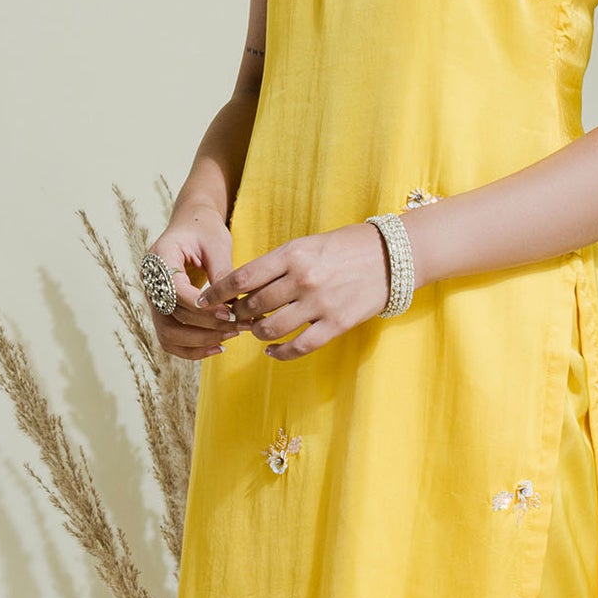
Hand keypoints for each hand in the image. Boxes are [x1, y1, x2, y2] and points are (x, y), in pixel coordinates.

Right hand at [150, 209, 240, 363]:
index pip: (174, 291)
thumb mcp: (217, 244)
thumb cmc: (204, 230)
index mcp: (159, 258)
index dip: (201, 307)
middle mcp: (150, 282)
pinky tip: (218, 346)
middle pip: (170, 316)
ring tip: (232, 334)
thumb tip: (234, 305)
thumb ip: (222, 273)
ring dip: (201, 341)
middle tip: (240, 325)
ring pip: (168, 334)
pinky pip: (171, 339)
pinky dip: (192, 349)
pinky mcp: (162, 312)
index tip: (230, 312)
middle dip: (207, 326)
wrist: (191, 226)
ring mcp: (153, 299)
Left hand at [216, 222, 393, 359]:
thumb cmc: (346, 246)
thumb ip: (278, 264)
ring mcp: (320, 304)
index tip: (205, 301)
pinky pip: (299, 347)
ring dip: (257, 332)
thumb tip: (245, 286)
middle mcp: (303, 280)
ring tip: (256, 329)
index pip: (243, 277)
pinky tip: (273, 351)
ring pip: (271, 328)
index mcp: (293, 255)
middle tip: (233, 316)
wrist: (392, 257)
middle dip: (237, 314)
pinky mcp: (336, 325)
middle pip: (253, 305)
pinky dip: (280, 352)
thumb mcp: (308, 244)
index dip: (218, 292)